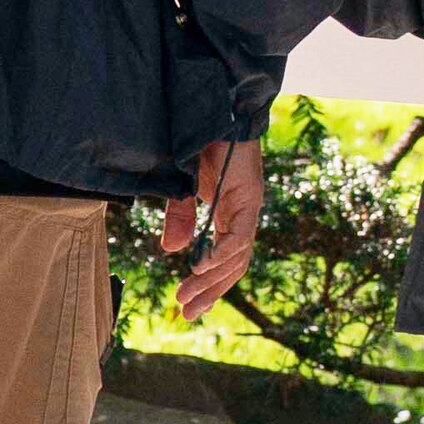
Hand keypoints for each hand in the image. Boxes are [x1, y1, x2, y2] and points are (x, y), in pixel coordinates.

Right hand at [158, 136, 263, 320]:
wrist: (216, 110)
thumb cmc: (201, 143)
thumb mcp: (183, 188)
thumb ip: (180, 218)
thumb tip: (172, 251)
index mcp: (229, 215)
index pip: (224, 260)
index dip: (209, 284)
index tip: (189, 306)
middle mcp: (243, 216)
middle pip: (233, 265)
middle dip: (210, 291)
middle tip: (188, 313)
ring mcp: (249, 207)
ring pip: (237, 256)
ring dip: (212, 278)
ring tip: (189, 294)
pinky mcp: (250, 197)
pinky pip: (240, 234)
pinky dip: (222, 253)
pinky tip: (202, 266)